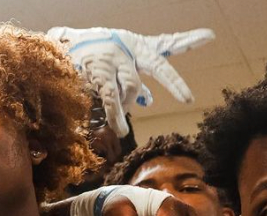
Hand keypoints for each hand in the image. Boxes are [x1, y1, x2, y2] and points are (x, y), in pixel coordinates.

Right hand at [47, 26, 213, 135]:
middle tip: (188, 98)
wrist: (57, 49)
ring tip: (121, 127)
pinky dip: (115, 115)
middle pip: (158, 67)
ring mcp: (114, 60)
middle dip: (174, 83)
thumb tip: (148, 101)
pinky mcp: (98, 73)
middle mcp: (128, 49)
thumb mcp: (116, 63)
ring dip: (127, 107)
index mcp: (136, 44)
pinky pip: (111, 98)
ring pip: (132, 87)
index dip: (188, 40)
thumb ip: (134, 81)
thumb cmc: (89, 55)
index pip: (167, 43)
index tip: (209, 36)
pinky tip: (119, 128)